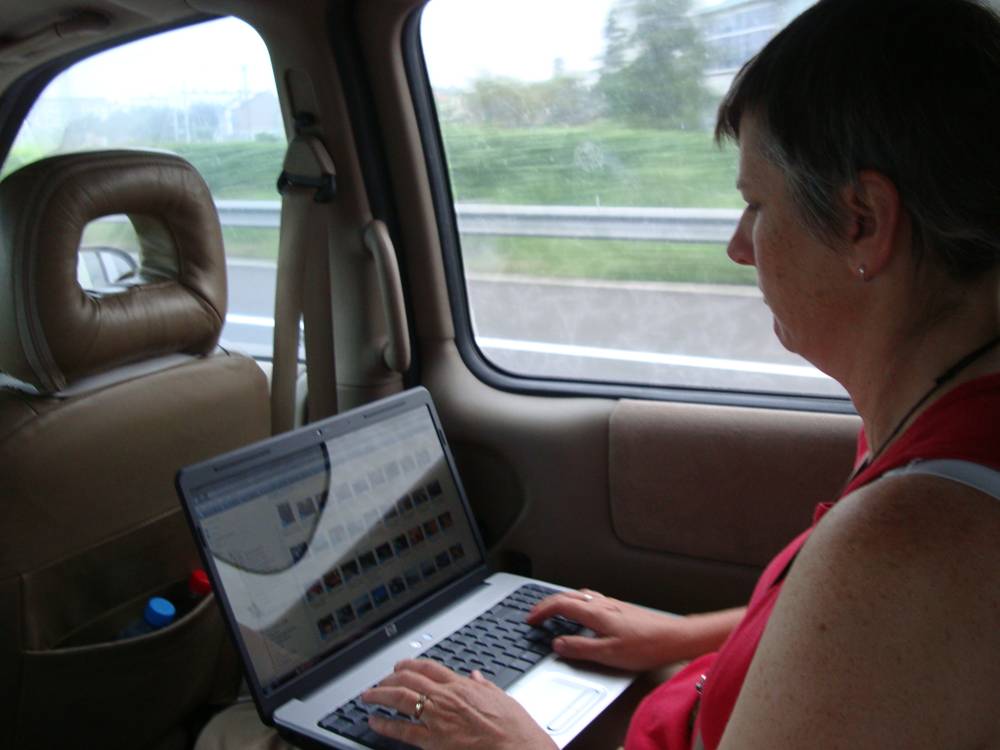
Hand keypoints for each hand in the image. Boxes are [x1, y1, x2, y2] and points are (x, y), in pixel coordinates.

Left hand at [362, 659, 556, 749]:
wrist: (516, 747)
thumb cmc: (513, 727)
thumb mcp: (501, 696)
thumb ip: (484, 685)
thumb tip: (475, 676)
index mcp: (462, 686)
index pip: (430, 668)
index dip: (411, 665)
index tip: (401, 666)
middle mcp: (446, 697)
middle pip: (409, 679)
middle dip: (390, 678)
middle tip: (379, 681)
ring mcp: (438, 717)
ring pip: (401, 699)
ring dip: (381, 695)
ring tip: (368, 696)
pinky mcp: (434, 739)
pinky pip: (403, 730)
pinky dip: (386, 725)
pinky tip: (375, 722)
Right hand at [526, 588, 688, 670]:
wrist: (674, 638)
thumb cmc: (645, 646)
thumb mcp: (608, 654)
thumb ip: (580, 648)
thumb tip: (558, 644)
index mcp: (596, 613)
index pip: (560, 605)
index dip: (542, 610)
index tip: (531, 619)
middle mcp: (602, 604)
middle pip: (568, 596)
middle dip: (548, 603)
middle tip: (536, 614)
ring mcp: (612, 604)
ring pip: (580, 596)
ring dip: (563, 601)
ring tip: (555, 611)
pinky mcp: (621, 609)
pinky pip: (591, 600)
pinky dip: (578, 603)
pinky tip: (585, 613)